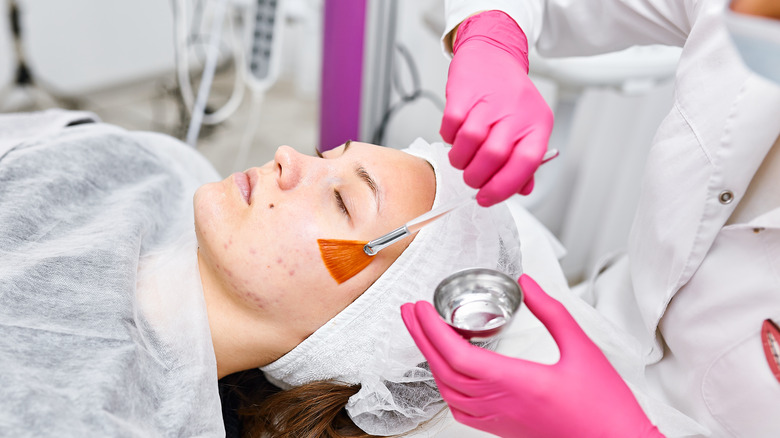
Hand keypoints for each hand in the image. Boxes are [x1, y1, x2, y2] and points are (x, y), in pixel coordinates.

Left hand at [401, 274, 663, 437]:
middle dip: (421, 337)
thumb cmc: (605, 407)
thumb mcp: (583, 348)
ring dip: (430, 359)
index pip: (458, 354)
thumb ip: (552, 312)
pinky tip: (447, 372)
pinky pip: (460, 408)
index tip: (421, 307)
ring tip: (424, 333)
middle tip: (409, 311)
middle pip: (444, 369)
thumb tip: (528, 284)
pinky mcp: (502, 428)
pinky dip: (446, 386)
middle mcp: (501, 402)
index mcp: (517, 381)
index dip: (432, 329)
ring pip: (448, 390)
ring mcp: (499, 418)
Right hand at [441, 10, 553, 205]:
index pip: (525, 165)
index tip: (487, 197)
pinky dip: (448, 138)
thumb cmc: (509, 95)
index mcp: (538, 126)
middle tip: (472, 179)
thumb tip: (521, 189)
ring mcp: (489, 102)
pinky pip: (450, 127)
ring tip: (462, 158)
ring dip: (459, 160)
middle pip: (493, 157)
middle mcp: (516, 113)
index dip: (503, 188)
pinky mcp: (464, 94)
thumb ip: (525, 161)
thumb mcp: (528, 127)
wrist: (492, 54)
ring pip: (469, 143)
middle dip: (476, 177)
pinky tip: (454, 136)